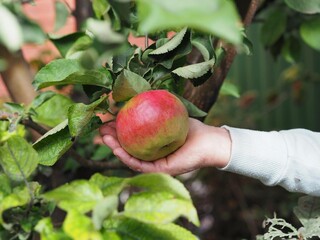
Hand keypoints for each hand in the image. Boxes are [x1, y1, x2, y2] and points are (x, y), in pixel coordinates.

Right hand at [99, 118, 230, 175]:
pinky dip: (127, 157)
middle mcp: (150, 155)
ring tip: (103, 137)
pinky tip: (117, 148)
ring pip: (129, 158)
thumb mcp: (167, 112)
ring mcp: (154, 164)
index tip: (105, 118)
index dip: (115, 129)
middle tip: (99, 128)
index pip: (129, 137)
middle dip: (110, 139)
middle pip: (126, 148)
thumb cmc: (189, 126)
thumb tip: (134, 93)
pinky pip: (140, 165)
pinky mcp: (160, 171)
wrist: (208, 140)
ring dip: (114, 148)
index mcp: (150, 143)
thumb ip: (152, 107)